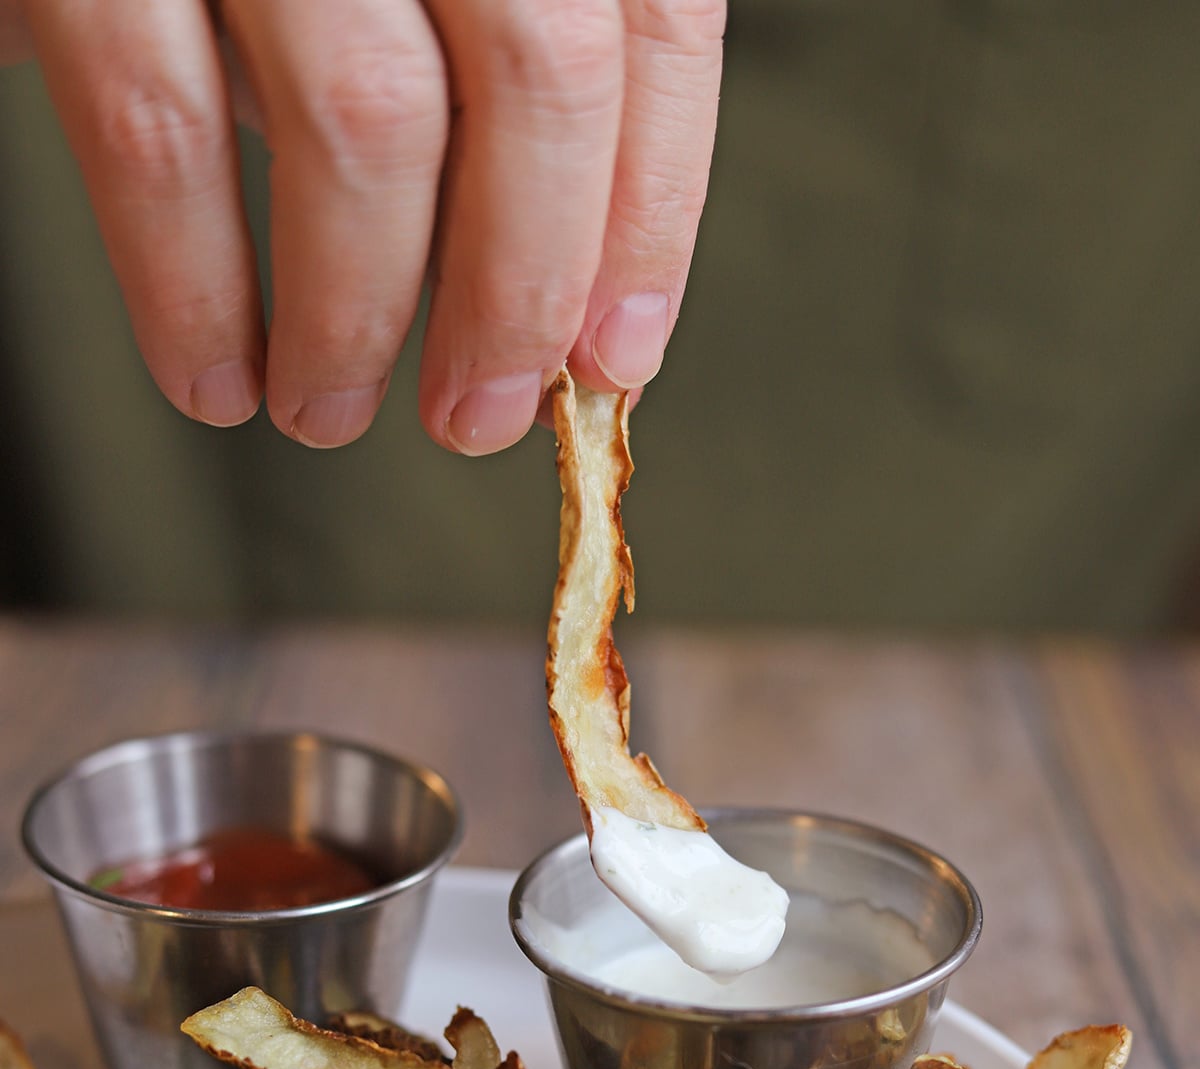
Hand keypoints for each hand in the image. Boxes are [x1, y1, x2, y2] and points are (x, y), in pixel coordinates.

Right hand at [0, 1, 723, 451]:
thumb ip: (479, 95)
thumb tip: (560, 308)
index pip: (651, 16)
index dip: (650, 214)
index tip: (614, 358)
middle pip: (539, 73)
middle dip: (517, 292)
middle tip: (479, 417)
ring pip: (366, 119)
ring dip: (356, 318)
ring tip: (325, 409)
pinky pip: (161, 131)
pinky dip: (193, 292)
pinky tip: (214, 375)